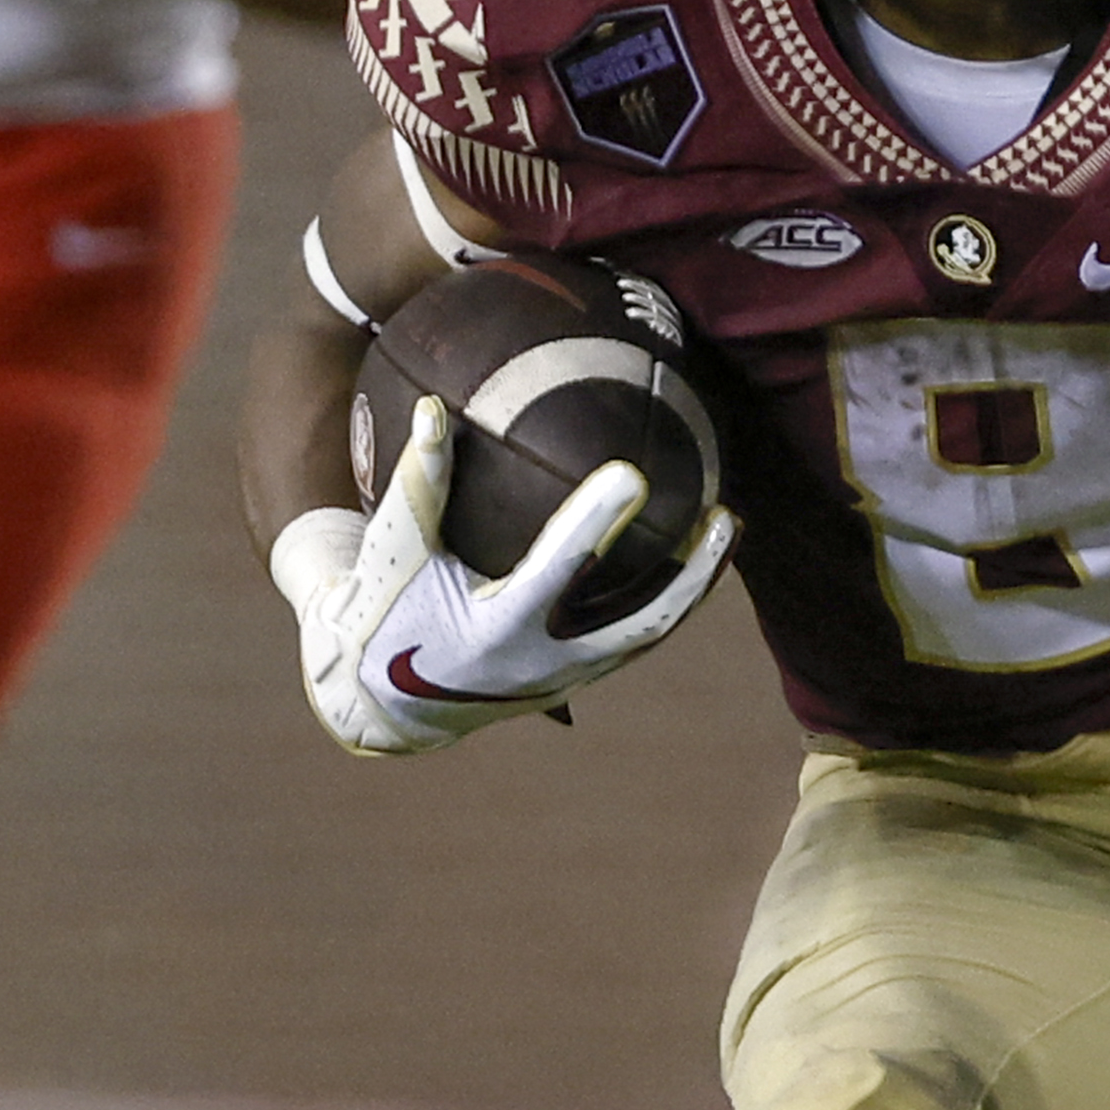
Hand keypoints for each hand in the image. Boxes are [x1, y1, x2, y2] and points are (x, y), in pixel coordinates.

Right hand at [265, 395, 733, 757]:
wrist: (382, 700)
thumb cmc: (381, 611)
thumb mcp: (390, 553)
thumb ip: (418, 486)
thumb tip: (436, 409)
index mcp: (497, 632)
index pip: (558, 572)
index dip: (595, 524)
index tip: (633, 473)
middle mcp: (544, 664)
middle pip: (641, 624)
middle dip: (691, 575)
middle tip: (726, 514)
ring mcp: (569, 680)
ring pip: (650, 635)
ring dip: (694, 586)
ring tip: (728, 527)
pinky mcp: (576, 680)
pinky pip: (636, 636)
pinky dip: (667, 596)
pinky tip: (690, 550)